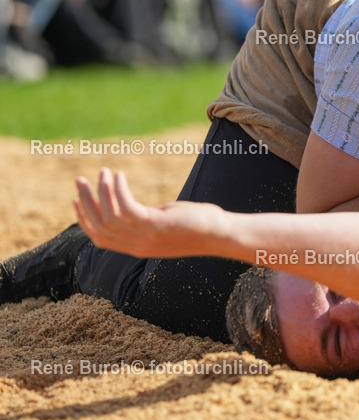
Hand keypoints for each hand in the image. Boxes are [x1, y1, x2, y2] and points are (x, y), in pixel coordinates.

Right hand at [74, 168, 225, 258]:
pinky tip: (120, 175)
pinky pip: (127, 207)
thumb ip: (146, 221)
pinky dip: (119, 190)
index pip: (99, 238)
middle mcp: (137, 245)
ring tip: (103, 171)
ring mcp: (146, 237)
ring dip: (102, 191)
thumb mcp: (165, 226)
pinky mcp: (156, 224)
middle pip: (99, 225)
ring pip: (110, 215)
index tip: (76, 200)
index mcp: (136, 248)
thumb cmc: (198, 226)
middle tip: (80, 180)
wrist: (220, 234)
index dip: (84, 219)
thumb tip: (134, 209)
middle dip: (86, 202)